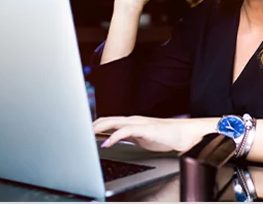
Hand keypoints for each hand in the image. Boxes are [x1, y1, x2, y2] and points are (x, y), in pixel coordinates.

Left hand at [93, 116, 215, 152]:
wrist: (183, 134)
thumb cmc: (166, 136)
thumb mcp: (143, 137)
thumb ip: (130, 137)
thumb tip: (117, 140)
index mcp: (132, 121)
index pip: (109, 120)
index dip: (95, 125)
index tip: (84, 132)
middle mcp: (133, 120)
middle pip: (107, 119)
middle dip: (92, 125)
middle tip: (79, 133)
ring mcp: (139, 123)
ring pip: (114, 122)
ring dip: (99, 129)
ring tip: (88, 135)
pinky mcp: (145, 129)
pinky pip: (126, 131)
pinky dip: (114, 136)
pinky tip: (107, 143)